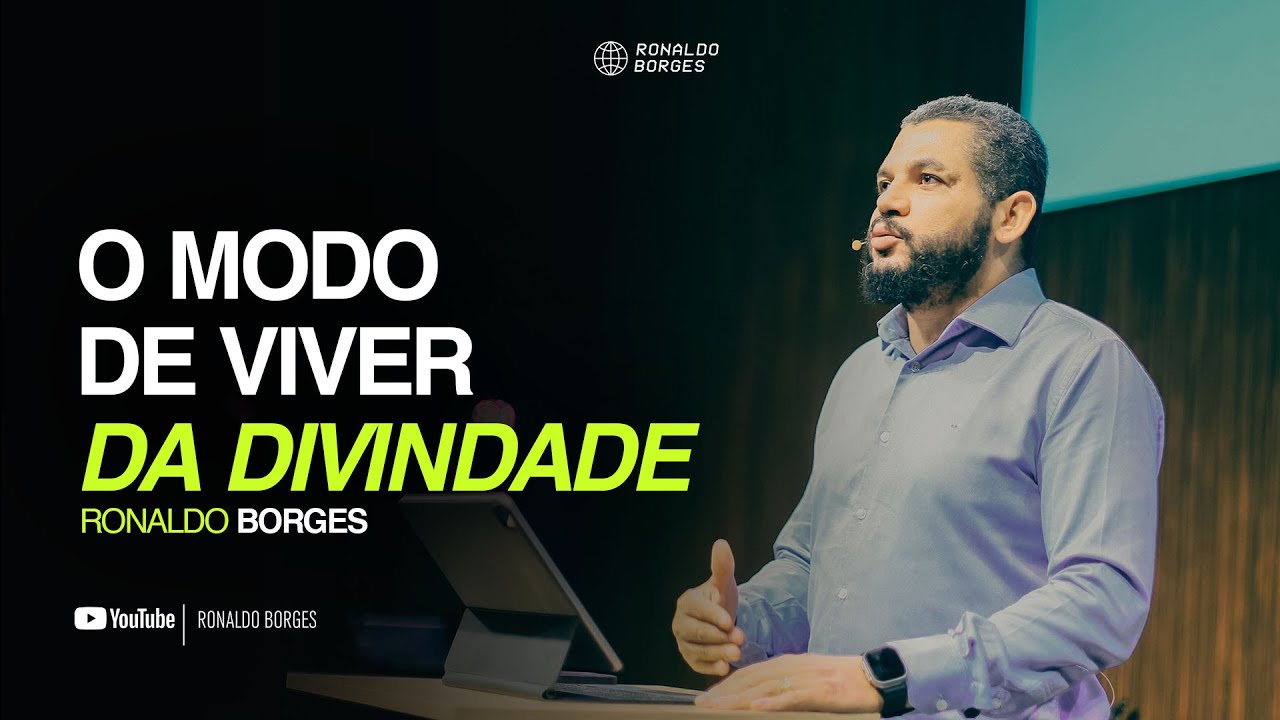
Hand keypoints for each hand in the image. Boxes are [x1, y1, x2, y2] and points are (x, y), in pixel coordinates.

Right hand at [672, 539, 744, 674]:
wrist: (723, 621)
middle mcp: (680, 623)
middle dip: (719, 637)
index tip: (730, 621)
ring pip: (699, 650)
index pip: (698, 610)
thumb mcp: (724, 583)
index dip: (714, 616)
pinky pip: (698, 665)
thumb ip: (722, 566)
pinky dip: (711, 667)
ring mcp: (683, 642)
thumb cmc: (722, 599)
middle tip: (741, 640)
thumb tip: (721, 543)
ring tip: (738, 654)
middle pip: (697, 632)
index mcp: (687, 602)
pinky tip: (725, 668)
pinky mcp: (691, 658)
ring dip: (718, 653)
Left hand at [694, 652, 884, 712]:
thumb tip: (758, 697)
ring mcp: (806, 678)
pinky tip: (757, 706)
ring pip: (767, 687)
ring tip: (718, 706)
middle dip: (725, 692)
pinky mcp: (822, 691)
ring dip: (740, 697)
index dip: (726, 684)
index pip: (750, 673)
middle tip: (701, 704)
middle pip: (752, 679)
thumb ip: (783, 684)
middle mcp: (793, 667)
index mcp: (788, 664)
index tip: (706, 697)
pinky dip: (774, 701)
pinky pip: (794, 697)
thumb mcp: (806, 678)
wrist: (874, 676)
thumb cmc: (840, 680)